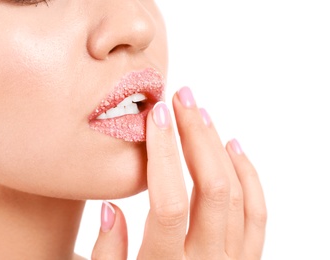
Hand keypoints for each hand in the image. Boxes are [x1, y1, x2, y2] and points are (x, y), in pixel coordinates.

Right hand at [92, 87, 266, 259]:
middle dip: (195, 136)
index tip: (156, 115)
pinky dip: (249, 176)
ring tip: (200, 114)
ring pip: (237, 195)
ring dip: (218, 147)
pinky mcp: (247, 259)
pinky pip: (258, 214)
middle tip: (181, 99)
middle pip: (211, 189)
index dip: (163, 154)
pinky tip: (234, 147)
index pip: (167, 202)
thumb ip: (109, 255)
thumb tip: (111, 209)